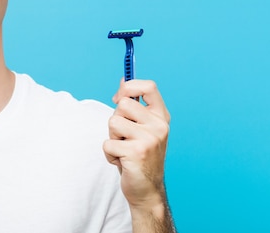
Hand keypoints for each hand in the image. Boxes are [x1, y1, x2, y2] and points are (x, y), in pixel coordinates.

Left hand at [103, 79, 170, 209]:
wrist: (147, 190)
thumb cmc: (139, 155)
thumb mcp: (141, 127)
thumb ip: (134, 105)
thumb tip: (123, 79)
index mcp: (161, 117)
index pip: (149, 86)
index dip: (129, 87)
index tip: (119, 97)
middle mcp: (159, 126)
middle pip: (123, 104)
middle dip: (116, 120)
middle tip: (125, 137)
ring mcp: (150, 139)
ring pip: (113, 122)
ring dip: (112, 137)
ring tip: (124, 149)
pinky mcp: (137, 153)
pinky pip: (107, 143)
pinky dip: (109, 154)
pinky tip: (122, 162)